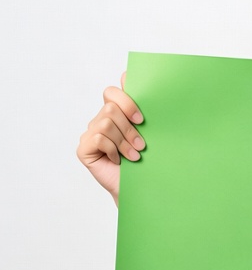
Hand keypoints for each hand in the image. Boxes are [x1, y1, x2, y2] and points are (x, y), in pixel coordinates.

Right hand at [76, 73, 143, 205]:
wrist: (142, 188)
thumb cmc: (147, 161)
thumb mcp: (149, 133)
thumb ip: (143, 111)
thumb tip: (136, 81)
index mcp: (116, 114)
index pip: (112, 92)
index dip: (127, 100)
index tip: (142, 119)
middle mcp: (100, 121)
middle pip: (111, 107)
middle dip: (129, 127)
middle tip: (141, 144)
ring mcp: (90, 134)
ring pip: (106, 123)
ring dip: (124, 141)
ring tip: (134, 155)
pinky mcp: (84, 149)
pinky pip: (97, 138)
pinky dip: (113, 150)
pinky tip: (119, 161)